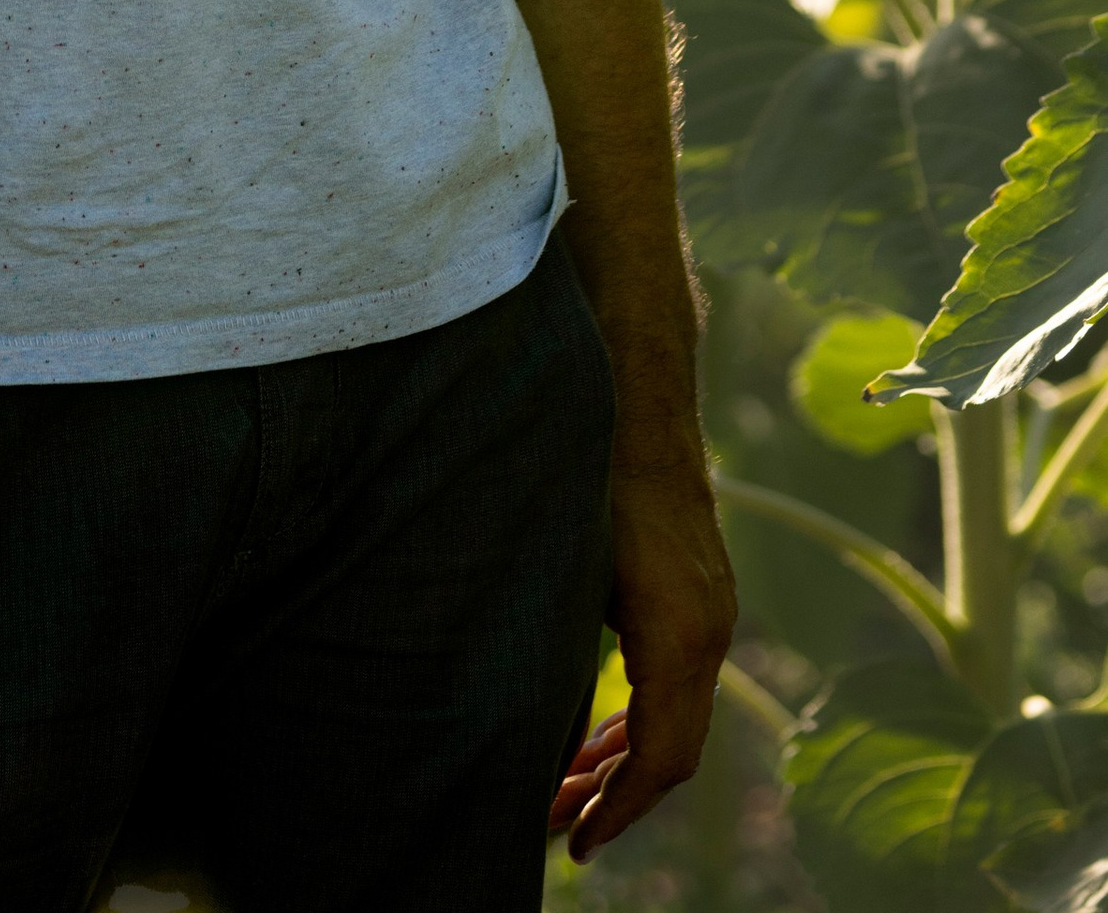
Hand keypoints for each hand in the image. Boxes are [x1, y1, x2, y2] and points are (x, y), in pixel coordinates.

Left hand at [550, 458, 734, 857]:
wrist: (635, 398)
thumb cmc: (588, 475)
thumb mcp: (567, 564)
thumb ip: (558, 647)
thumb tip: (526, 727)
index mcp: (678, 634)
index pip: (662, 757)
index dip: (618, 809)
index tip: (573, 840)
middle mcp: (709, 632)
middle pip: (672, 751)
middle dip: (614, 797)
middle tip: (554, 827)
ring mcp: (712, 614)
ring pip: (677, 720)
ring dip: (623, 761)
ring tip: (566, 792)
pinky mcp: (703, 598)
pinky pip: (677, 684)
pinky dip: (638, 720)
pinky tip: (596, 736)